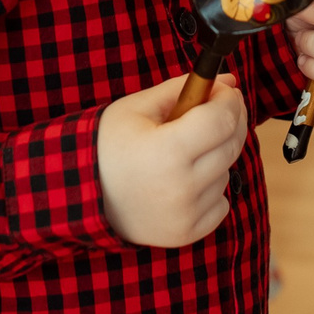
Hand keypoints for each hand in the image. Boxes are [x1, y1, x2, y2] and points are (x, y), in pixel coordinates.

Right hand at [96, 73, 248, 246]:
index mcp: (167, 150)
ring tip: (183, 153)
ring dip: (214, 156)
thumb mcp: (138, 107)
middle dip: (231, 120)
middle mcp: (181, 186)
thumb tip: (228, 80)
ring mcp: (185, 214)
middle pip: (231, 145)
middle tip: (217, 109)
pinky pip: (221, 202)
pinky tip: (183, 181)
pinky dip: (210, 189)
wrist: (82, 194)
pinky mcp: (187, 233)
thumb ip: (182, 90)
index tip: (225, 90)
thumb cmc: (108, 145)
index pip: (222, 120)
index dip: (229, 100)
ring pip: (226, 173)